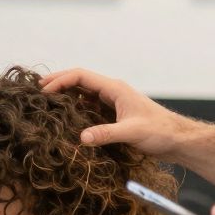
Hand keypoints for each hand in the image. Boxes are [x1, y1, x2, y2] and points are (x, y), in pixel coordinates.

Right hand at [41, 68, 196, 157]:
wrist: (178, 139)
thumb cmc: (160, 131)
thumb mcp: (132, 132)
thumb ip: (106, 134)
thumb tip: (81, 138)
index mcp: (114, 88)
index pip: (81, 76)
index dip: (60, 80)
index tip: (43, 91)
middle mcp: (112, 91)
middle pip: (79, 80)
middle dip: (58, 82)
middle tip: (36, 90)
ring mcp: (113, 101)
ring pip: (83, 92)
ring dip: (65, 94)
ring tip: (46, 101)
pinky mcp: (114, 113)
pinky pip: (89, 105)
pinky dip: (75, 106)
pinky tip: (65, 116)